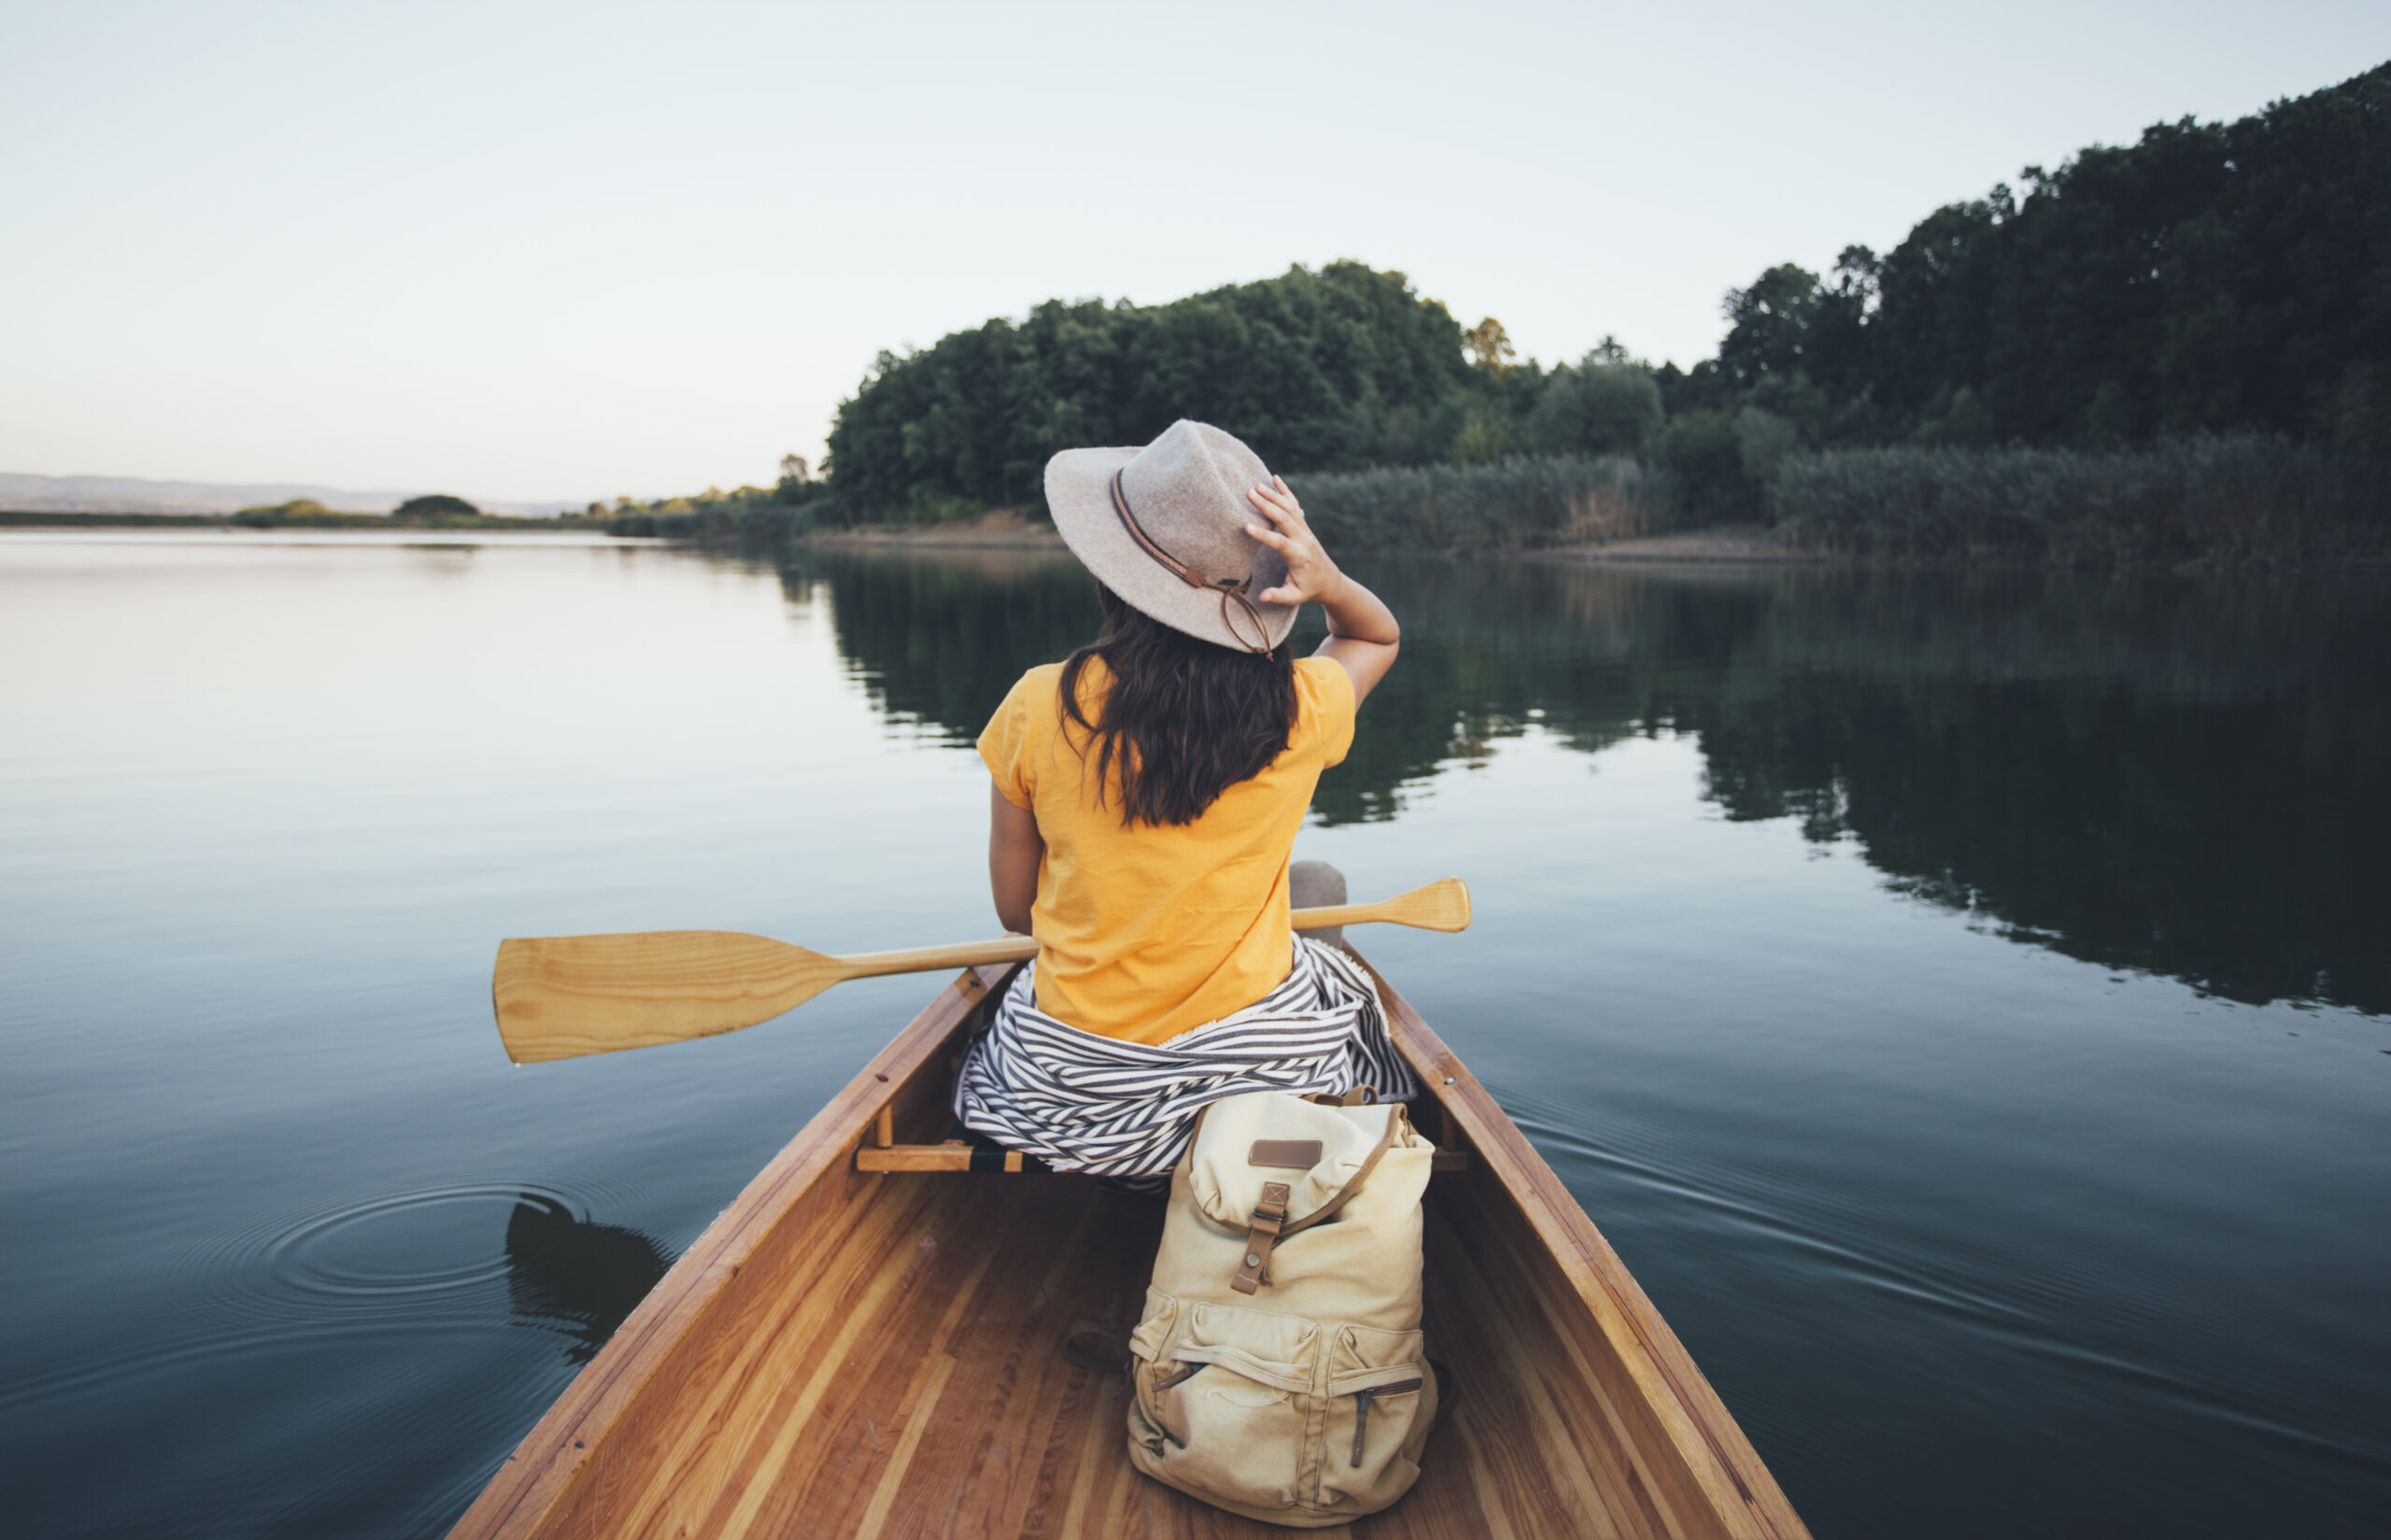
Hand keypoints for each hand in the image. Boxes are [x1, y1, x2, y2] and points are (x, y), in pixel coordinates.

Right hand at [1244, 477, 1344, 607]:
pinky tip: (1275, 479)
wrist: (1329, 580)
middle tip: (1249, 493)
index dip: (1263, 534)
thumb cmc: (1309, 589)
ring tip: (1255, 486)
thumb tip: (1262, 597)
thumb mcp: (1294, 596)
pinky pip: (1295, 505)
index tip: (1246, 526)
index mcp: (1299, 556)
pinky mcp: (1304, 526)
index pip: (1280, 542)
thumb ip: (1278, 595)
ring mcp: (1305, 530)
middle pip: (1284, 518)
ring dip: (1273, 495)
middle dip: (1267, 505)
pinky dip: (1285, 491)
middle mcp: (1303, 539)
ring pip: (1289, 508)